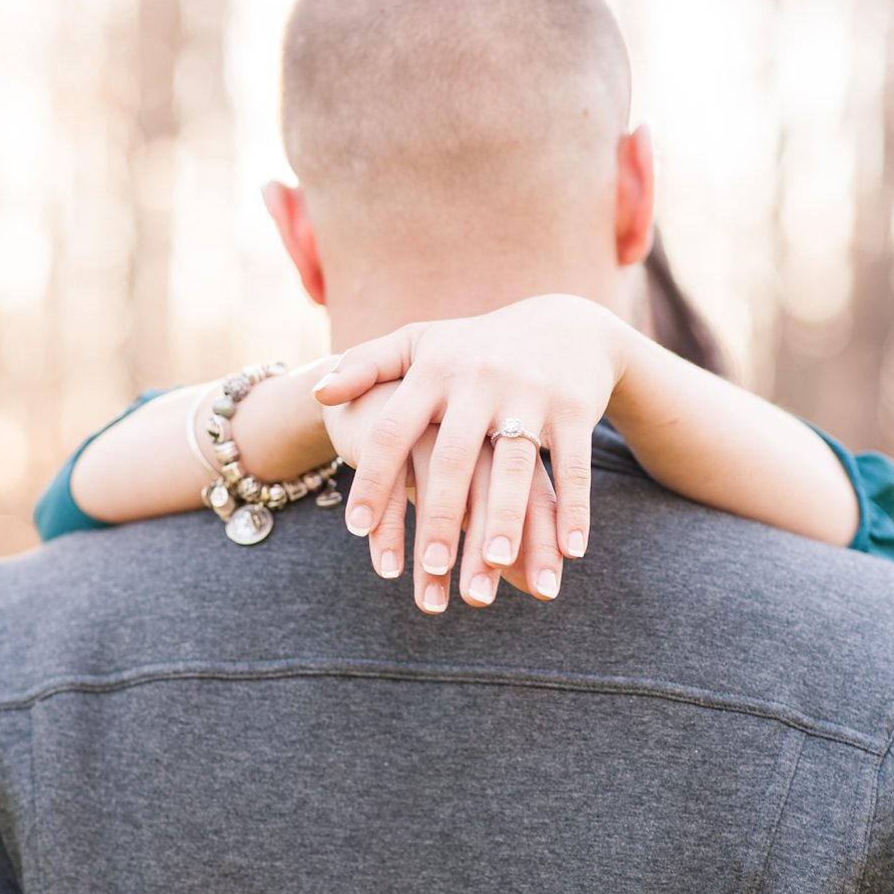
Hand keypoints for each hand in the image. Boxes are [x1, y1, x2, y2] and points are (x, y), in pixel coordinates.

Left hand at [314, 295, 626, 594]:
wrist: (566, 324)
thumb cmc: (477, 346)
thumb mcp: (422, 344)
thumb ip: (366, 365)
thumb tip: (317, 393)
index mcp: (435, 370)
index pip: (394, 429)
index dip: (373, 478)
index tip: (355, 529)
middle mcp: (481, 380)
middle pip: (454, 456)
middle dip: (441, 514)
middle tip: (430, 569)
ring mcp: (531, 394)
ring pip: (515, 464)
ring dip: (509, 517)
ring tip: (497, 565)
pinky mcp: (576, 407)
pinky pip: (574, 465)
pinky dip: (573, 509)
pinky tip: (569, 552)